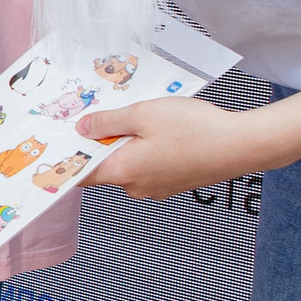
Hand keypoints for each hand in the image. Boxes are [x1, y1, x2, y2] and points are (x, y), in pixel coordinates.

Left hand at [80, 97, 292, 200]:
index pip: (81, 173)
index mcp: (123, 172)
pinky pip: (149, 164)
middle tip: (103, 112)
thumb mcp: (142, 114)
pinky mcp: (174, 182)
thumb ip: (107, 122)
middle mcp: (137, 187)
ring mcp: (157, 187)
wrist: (242, 145)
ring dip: (127, 141)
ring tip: (139, 115)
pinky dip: (147, 147)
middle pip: (104, 165)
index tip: (59, 141)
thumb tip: (81, 129)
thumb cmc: (196, 129)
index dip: (68, 156)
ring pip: (128, 163)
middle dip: (101, 140)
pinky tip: (161, 128)